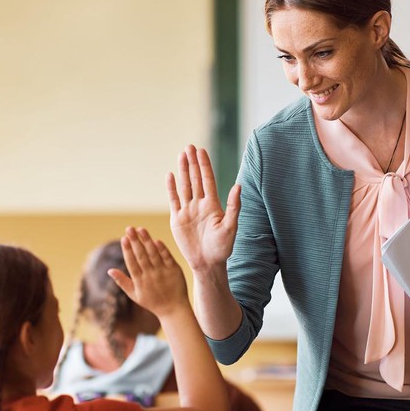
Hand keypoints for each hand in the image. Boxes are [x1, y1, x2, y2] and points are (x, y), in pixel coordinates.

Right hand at [108, 227, 188, 318]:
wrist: (173, 310)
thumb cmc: (152, 302)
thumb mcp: (134, 295)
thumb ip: (122, 281)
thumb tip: (109, 270)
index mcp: (140, 281)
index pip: (132, 263)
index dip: (127, 250)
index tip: (123, 238)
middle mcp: (151, 276)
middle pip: (141, 255)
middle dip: (135, 241)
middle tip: (129, 228)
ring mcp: (163, 272)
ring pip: (153, 254)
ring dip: (147, 241)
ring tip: (141, 229)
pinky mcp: (174, 270)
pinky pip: (167, 257)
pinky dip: (162, 249)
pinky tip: (156, 240)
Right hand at [166, 145, 240, 272]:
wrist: (208, 264)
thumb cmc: (223, 248)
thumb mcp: (231, 227)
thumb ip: (234, 206)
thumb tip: (238, 186)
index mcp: (213, 205)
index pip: (208, 180)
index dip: (204, 165)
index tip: (201, 150)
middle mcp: (200, 205)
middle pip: (195, 179)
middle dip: (193, 163)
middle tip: (189, 146)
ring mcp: (188, 211)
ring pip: (185, 186)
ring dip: (183, 171)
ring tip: (181, 155)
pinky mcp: (177, 219)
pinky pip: (174, 200)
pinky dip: (171, 188)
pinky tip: (170, 175)